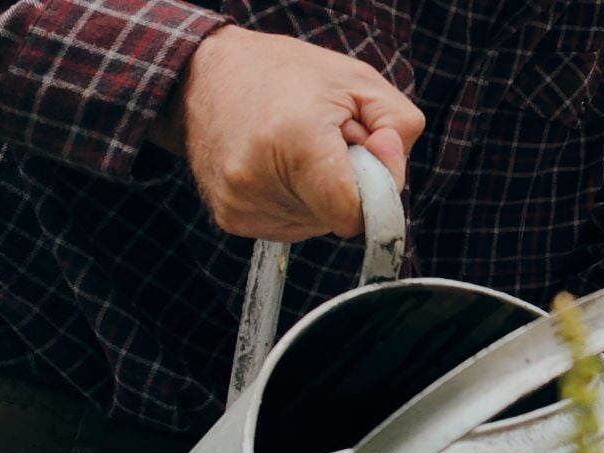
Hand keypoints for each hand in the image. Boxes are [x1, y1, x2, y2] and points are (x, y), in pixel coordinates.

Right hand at [152, 25, 425, 240]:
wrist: (204, 75)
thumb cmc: (287, 75)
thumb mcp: (359, 80)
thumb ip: (399, 127)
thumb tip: (392, 170)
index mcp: (295, 142)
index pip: (354, 213)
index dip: (375, 188)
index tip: (365, 152)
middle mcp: (257, 180)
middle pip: (338, 218)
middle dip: (346, 183)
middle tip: (323, 139)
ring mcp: (239, 204)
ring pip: (316, 225)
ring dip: (320, 193)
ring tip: (296, 148)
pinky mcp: (230, 218)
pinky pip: (290, 226)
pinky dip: (297, 201)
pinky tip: (277, 165)